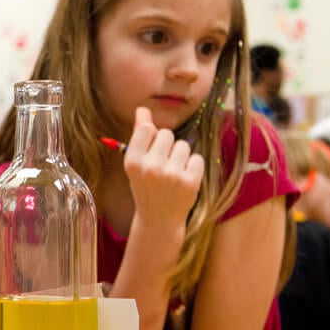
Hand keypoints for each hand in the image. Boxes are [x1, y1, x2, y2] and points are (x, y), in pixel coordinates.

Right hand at [123, 107, 204, 230]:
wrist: (159, 219)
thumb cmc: (145, 186)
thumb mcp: (135, 164)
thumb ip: (139, 137)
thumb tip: (143, 110)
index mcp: (133, 162)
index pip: (147, 129)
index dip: (151, 133)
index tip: (150, 142)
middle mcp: (151, 167)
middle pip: (166, 134)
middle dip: (166, 145)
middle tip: (161, 163)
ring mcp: (171, 175)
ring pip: (183, 145)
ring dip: (180, 155)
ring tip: (173, 171)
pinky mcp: (190, 182)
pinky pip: (197, 158)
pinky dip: (192, 166)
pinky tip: (184, 178)